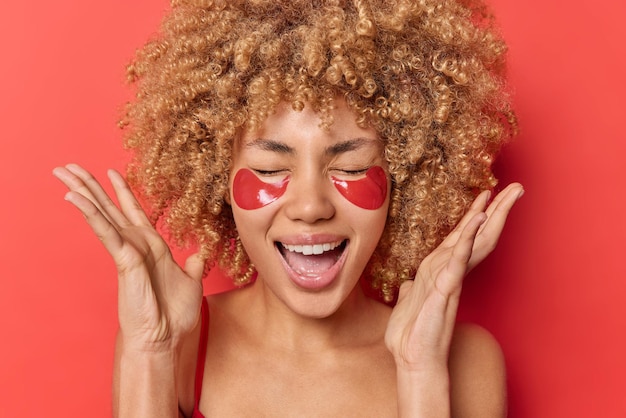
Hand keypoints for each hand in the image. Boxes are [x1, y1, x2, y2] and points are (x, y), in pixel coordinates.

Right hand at [53, 164, 204, 351]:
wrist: (166, 337)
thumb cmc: (175, 314)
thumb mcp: (191, 282)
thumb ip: (193, 264)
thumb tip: (199, 253)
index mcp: (152, 246)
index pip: (134, 211)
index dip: (124, 191)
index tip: (113, 171)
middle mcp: (136, 244)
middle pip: (109, 207)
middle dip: (91, 185)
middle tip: (69, 165)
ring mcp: (127, 251)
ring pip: (102, 213)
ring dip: (83, 191)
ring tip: (63, 172)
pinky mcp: (124, 260)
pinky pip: (105, 231)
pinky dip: (91, 214)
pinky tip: (75, 198)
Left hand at [385, 183, 523, 370]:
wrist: (412, 360)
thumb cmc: (412, 335)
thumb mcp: (407, 304)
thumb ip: (411, 290)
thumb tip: (407, 284)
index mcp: (443, 272)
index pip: (464, 239)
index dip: (475, 216)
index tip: (486, 194)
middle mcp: (452, 273)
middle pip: (479, 235)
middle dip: (497, 210)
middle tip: (515, 187)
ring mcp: (451, 280)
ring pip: (475, 243)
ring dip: (490, 217)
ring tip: (506, 195)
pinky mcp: (445, 290)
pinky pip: (458, 261)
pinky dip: (467, 240)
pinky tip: (476, 222)